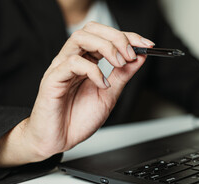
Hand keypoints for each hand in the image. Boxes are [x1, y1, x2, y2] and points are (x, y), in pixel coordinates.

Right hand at [0, 22, 154, 166]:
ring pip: (80, 38)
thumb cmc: (79, 118)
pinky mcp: (53, 78)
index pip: (106, 36)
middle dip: (116, 37)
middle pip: (92, 29)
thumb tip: (140, 57)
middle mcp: (74, 60)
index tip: (146, 44)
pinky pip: (72, 63)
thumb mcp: (110, 95)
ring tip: (119, 63)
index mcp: (87, 61)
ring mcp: (62, 67)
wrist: (60, 139)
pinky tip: (103, 85)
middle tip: (131, 54)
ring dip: (106, 47)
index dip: (127, 36)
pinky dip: (93, 71)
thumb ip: (123, 75)